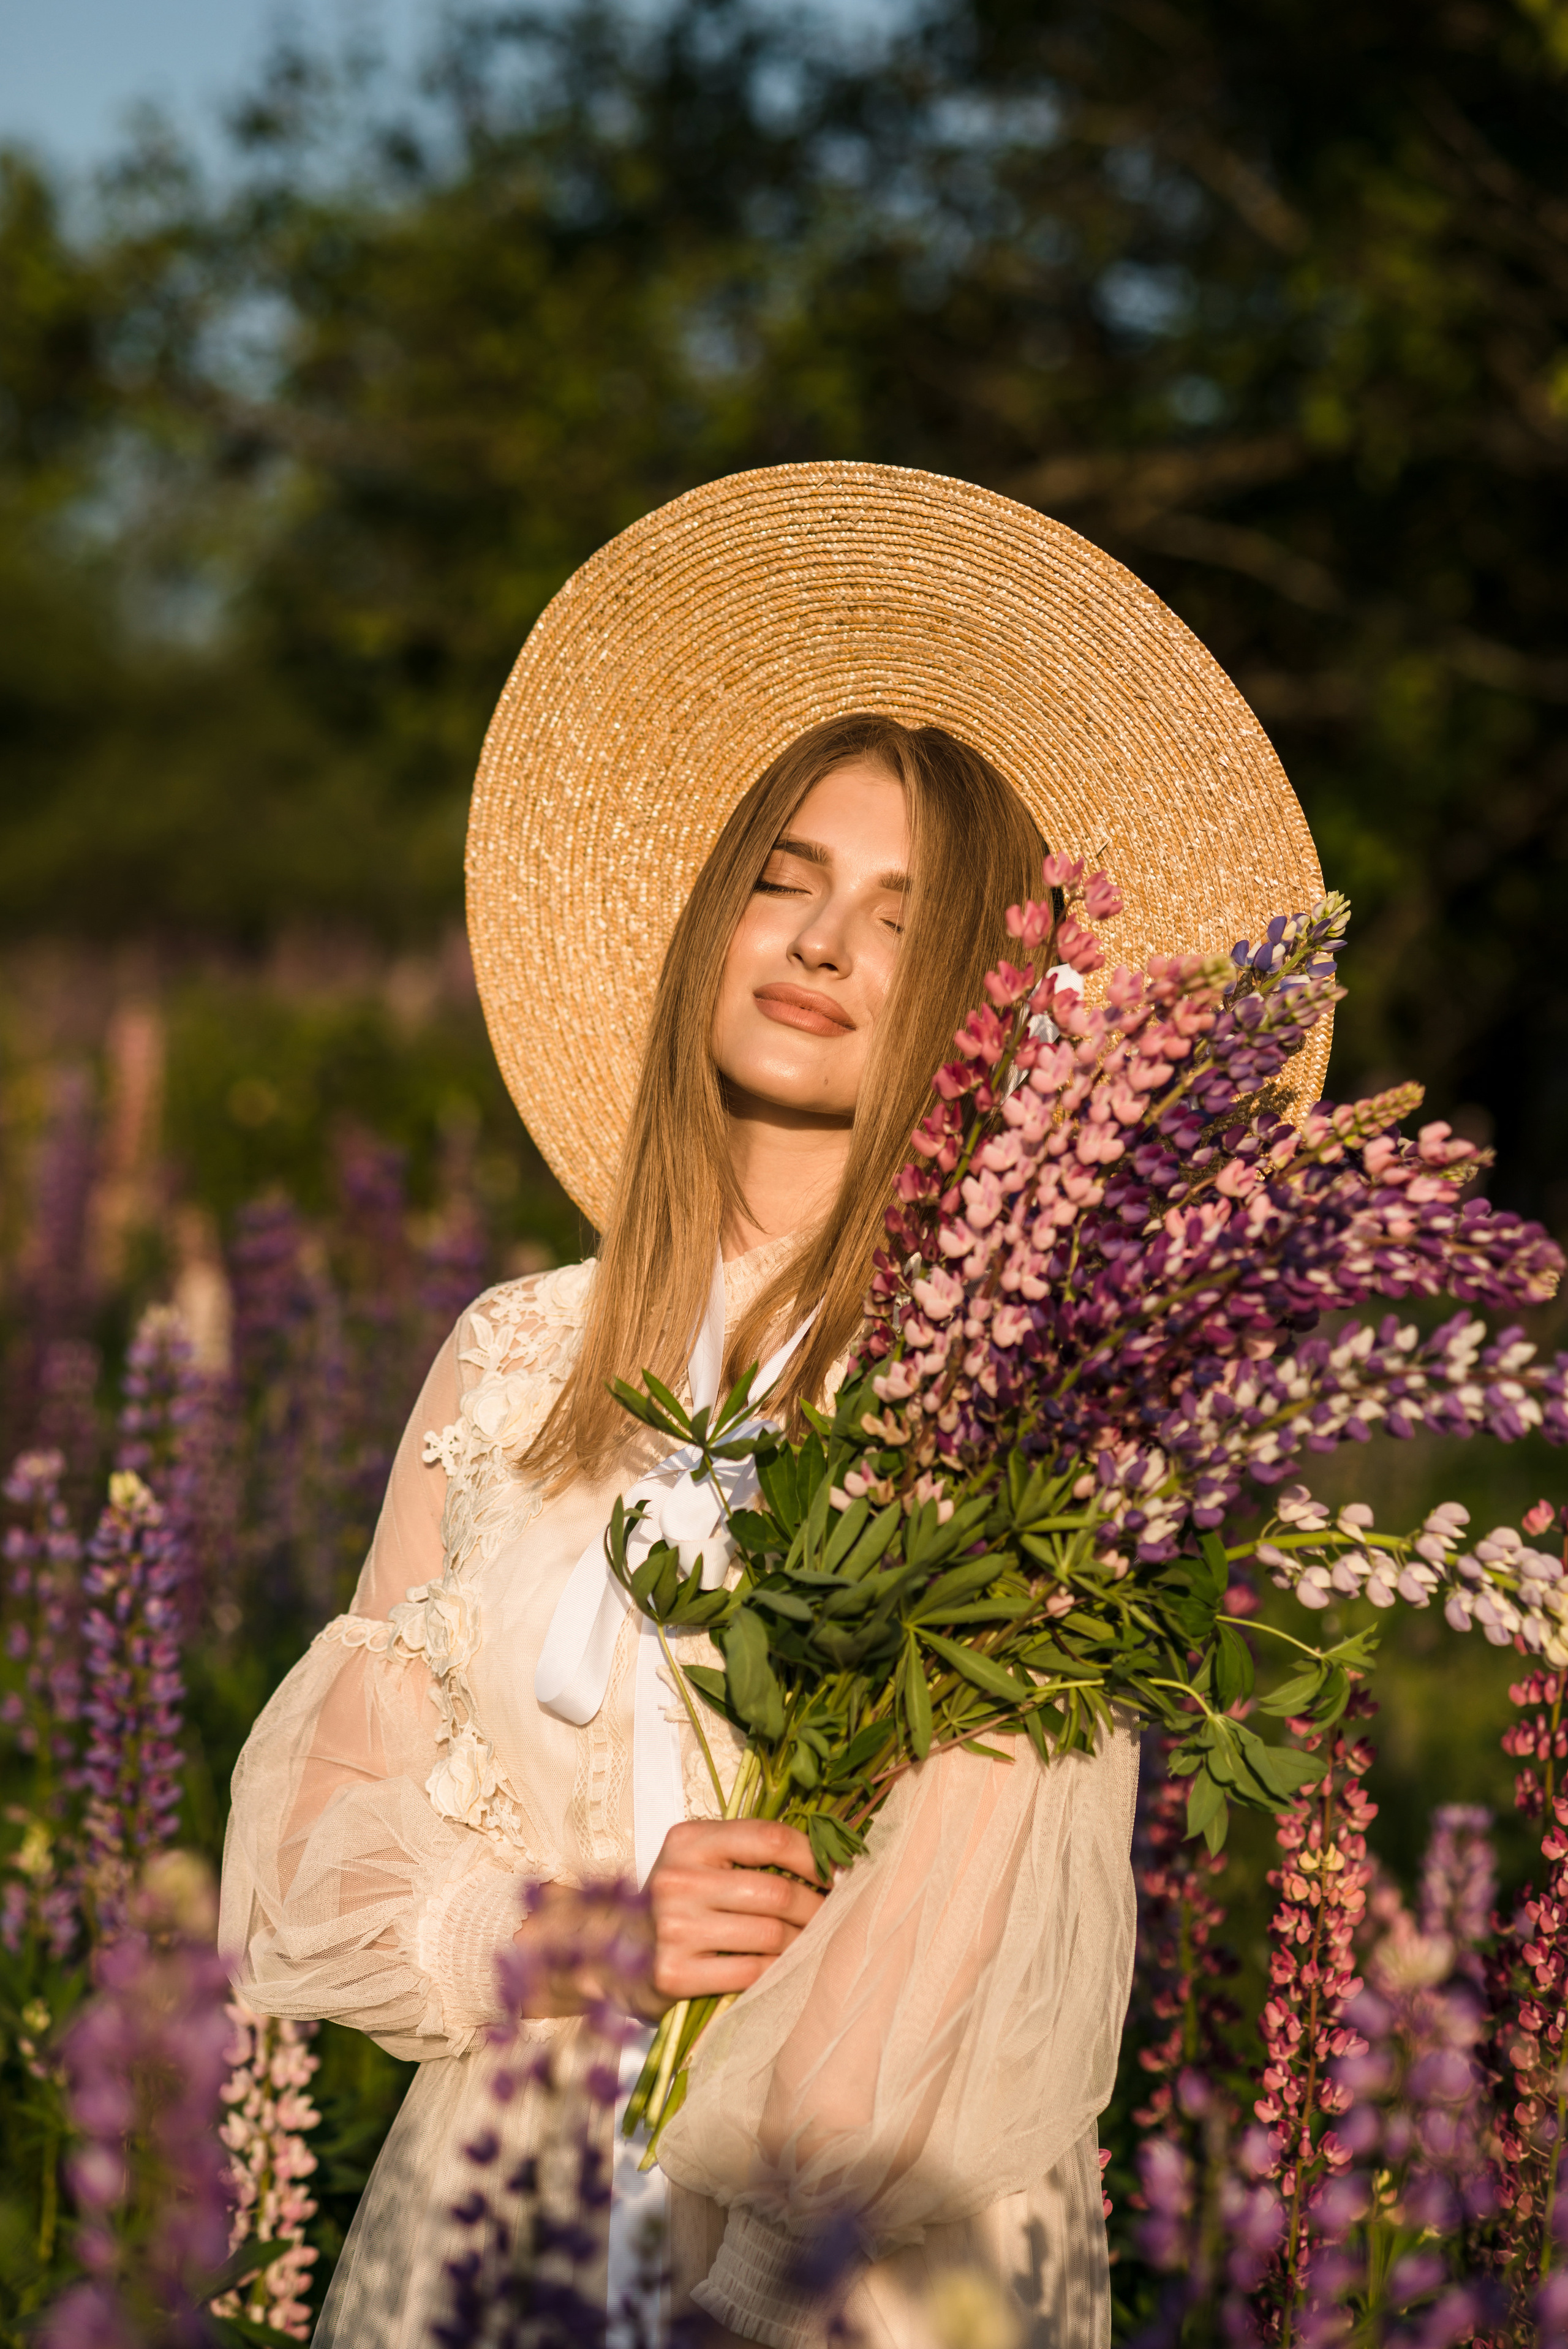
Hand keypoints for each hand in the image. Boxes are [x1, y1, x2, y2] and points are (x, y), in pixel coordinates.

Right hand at [644, 1818, 825, 2011]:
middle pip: (775, 1892)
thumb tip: (827, 1862)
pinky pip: (751, 1973)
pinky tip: (787, 1971)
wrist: (611, 1954)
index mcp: (688, 1841)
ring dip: (804, 1943)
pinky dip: (778, 1973)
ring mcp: (674, 1928)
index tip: (838, 1873)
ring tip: (817, 1945)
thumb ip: (747, 1854)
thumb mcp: (699, 1861)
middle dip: (816, 1908)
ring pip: (770, 1935)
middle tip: (835, 1918)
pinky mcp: (674, 1974)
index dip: (814, 1856)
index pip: (769, 1838)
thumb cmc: (674, 1904)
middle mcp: (678, 1880)